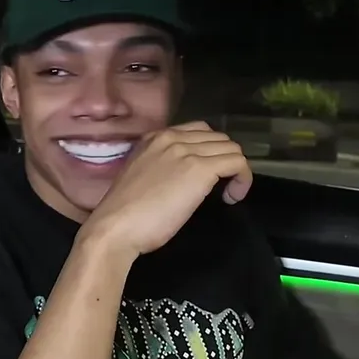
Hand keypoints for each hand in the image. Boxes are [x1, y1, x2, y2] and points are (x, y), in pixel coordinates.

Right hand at [81, 121, 252, 257]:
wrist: (116, 226)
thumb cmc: (124, 213)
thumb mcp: (142, 176)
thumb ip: (162, 166)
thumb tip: (182, 177)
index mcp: (154, 138)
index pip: (198, 131)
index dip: (209, 153)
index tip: (206, 178)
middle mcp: (171, 138)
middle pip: (218, 138)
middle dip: (225, 161)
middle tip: (220, 187)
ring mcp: (186, 152)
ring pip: (231, 148)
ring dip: (235, 170)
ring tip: (226, 193)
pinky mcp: (200, 169)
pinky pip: (237, 163)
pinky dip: (242, 179)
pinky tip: (232, 196)